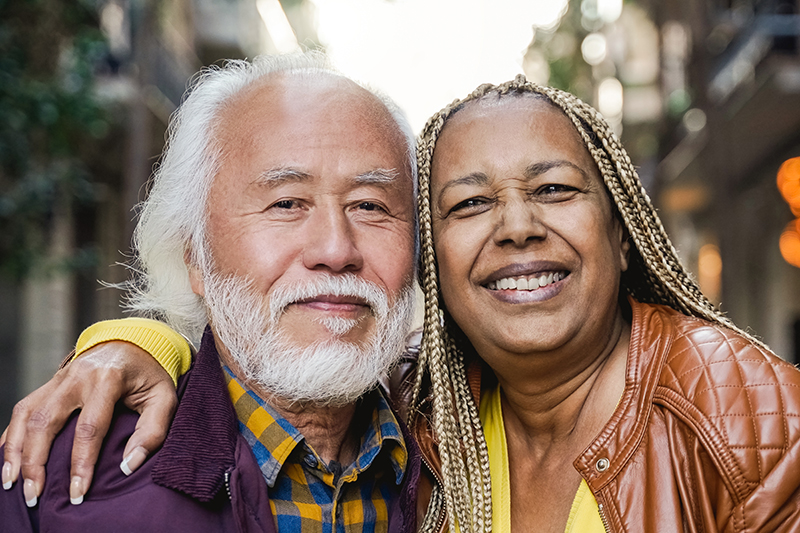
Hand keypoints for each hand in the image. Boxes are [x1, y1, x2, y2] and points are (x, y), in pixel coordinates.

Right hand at [0, 341, 177, 505]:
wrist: (133, 342)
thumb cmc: (149, 375)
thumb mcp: (164, 397)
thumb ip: (152, 430)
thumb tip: (128, 466)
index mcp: (108, 379)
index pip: (89, 428)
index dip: (81, 464)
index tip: (78, 492)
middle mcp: (77, 377)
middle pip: (46, 422)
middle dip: (36, 462)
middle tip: (35, 495)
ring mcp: (59, 378)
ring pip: (26, 415)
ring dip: (15, 451)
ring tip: (11, 483)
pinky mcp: (49, 384)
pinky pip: (22, 410)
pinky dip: (12, 436)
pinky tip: (8, 460)